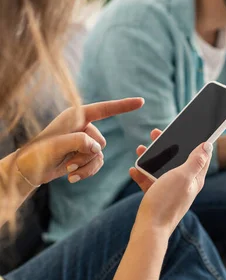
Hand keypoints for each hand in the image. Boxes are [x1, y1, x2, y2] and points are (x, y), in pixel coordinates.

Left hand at [16, 98, 143, 185]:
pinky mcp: (83, 155)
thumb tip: (98, 149)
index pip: (105, 109)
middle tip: (67, 159)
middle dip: (87, 154)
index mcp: (76, 115)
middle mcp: (82, 126)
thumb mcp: (60, 144)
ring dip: (85, 166)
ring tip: (68, 169)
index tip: (141, 101)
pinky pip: (96, 164)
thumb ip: (82, 142)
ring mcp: (83, 141)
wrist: (30, 169)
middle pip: (101, 141)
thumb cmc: (40, 152)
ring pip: (100, 156)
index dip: (123, 106)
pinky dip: (86, 172)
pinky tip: (71, 177)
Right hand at [130, 129, 211, 235]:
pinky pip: (149, 181)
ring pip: (162, 168)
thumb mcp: (183, 177)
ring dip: (151, 158)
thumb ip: (195, 161)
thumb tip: (207, 146)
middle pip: (178, 159)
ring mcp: (170, 190)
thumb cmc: (167, 202)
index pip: (201, 156)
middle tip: (156, 133)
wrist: (149, 229)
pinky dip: (141, 175)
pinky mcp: (157, 196)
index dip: (197, 141)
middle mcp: (184, 184)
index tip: (190, 127)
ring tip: (140, 149)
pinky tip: (133, 170)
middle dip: (168, 145)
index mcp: (195, 179)